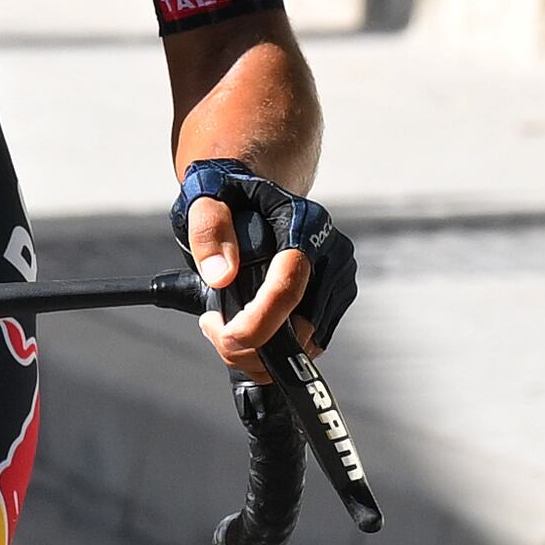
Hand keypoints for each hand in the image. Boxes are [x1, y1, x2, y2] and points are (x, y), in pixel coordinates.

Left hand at [175, 156, 356, 366]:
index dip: (257, 323)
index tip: (226, 337)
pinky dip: (275, 347)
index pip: (288, 287)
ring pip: (305, 342)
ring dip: (260, 350)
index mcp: (305, 224)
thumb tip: (221, 275)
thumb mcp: (207, 198)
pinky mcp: (335, 298)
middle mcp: (330, 252)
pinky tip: (249, 326)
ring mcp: (337, 278)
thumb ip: (209, 231)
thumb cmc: (231, 194)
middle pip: (300, 326)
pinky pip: (308, 341)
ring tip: (225, 323)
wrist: (254, 194)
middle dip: (251, 345)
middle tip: (211, 327)